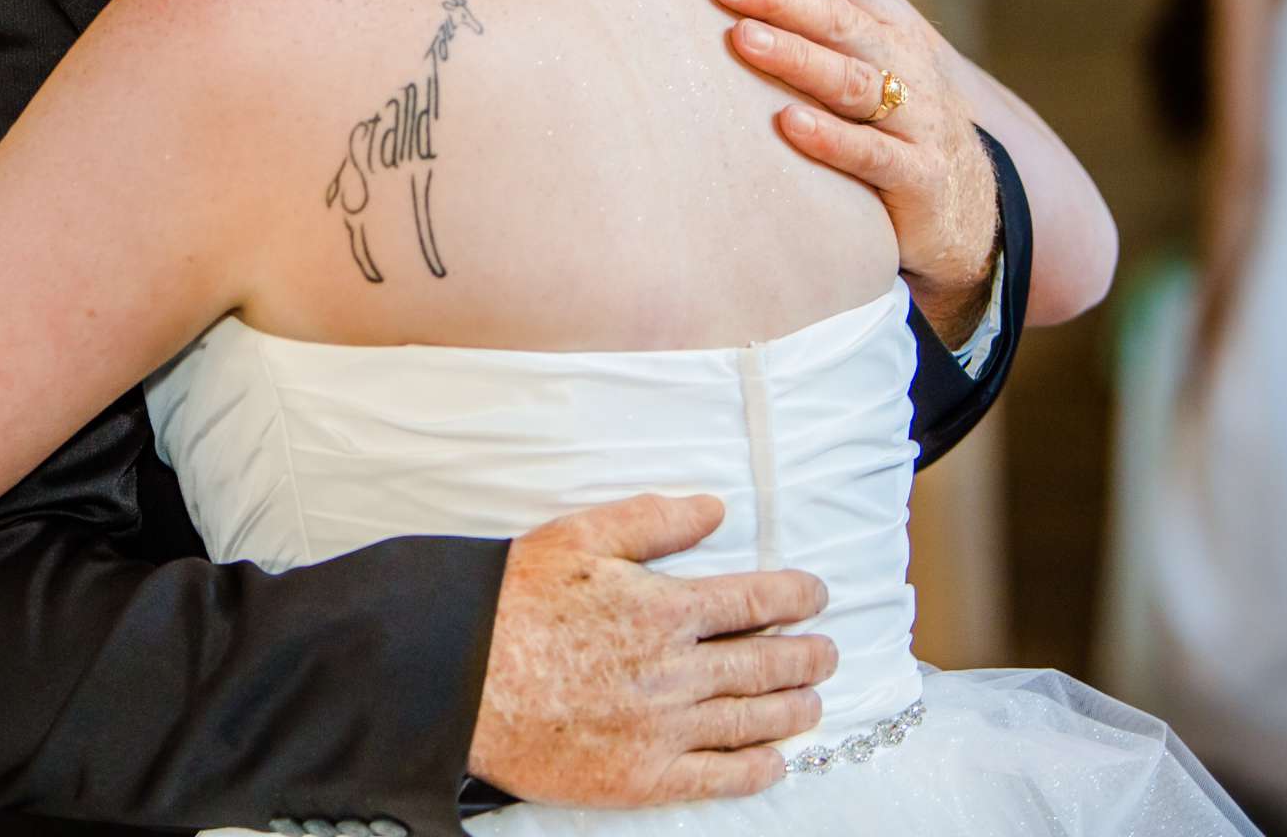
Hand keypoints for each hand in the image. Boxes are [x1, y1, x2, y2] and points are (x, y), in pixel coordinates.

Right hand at [469, 494, 833, 805]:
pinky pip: (716, 777)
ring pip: (750, 719)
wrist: (459, 676)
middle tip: (827, 652)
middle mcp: (674, 670)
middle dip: (806, 656)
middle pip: (764, 662)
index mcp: (665, 608)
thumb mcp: (582, 536)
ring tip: (813, 703)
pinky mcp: (641, 776)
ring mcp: (662, 728)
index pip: (754, 599)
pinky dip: (755, 770)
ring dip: (792, 709)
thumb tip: (715, 509)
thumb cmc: (513, 602)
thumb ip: (654, 520)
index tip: (816, 596)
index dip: (795, 596)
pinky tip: (774, 762)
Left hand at [708, 0, 997, 338]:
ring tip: (742, 38)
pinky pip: (873, 157)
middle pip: (842, 22)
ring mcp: (918, 122)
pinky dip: (830, 139)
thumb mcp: (883, 41)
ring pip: (854, 82)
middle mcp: (909, 65)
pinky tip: (786, 122)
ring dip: (797, 58)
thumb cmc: (905, 112)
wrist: (973, 205)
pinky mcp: (919, 179)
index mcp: (894, 26)